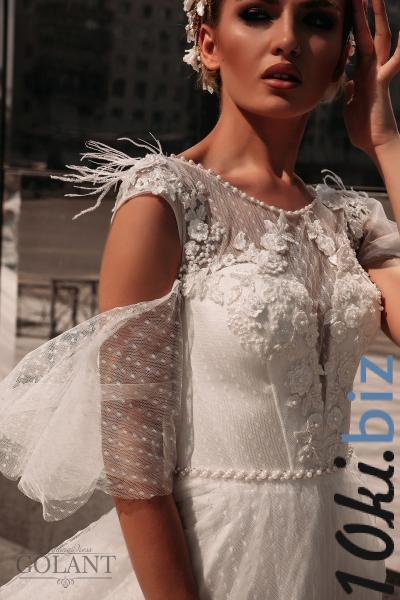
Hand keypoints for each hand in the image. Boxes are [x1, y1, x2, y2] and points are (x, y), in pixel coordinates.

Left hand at [342, 0, 399, 156]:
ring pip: (380, 39)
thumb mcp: (350, 106)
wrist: (375, 144)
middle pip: (369, 34)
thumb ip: (350, 92)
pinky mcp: (383, 82)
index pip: (357, 45)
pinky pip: (395, 60)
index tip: (346, 11)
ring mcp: (378, 73)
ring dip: (376, 18)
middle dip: (363, 14)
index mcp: (362, 74)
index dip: (352, 28)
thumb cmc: (363, 129)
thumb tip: (348, 84)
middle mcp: (372, 69)